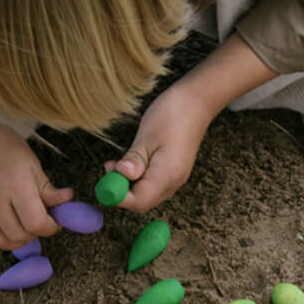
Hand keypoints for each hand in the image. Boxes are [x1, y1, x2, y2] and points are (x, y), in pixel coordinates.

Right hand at [0, 123, 72, 248]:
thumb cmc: (5, 148)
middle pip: (18, 236)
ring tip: (19, 230)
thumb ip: (48, 189)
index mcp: (17, 185)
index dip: (50, 228)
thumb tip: (68, 201)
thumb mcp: (32, 164)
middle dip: (33, 234)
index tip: (52, 222)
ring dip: (13, 241)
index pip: (37, 223)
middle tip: (35, 224)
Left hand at [106, 82, 213, 212]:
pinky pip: (152, 183)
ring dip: (128, 183)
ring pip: (146, 192)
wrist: (198, 101)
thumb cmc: (174, 114)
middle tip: (108, 169)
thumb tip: (121, 175)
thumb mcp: (147, 135)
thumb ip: (134, 160)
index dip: (118, 197)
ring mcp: (174, 176)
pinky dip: (137, 177)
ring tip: (116, 163)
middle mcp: (173, 181)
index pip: (139, 201)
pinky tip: (130, 162)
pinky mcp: (172, 170)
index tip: (104, 182)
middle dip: (121, 190)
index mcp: (168, 174)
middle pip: (142, 201)